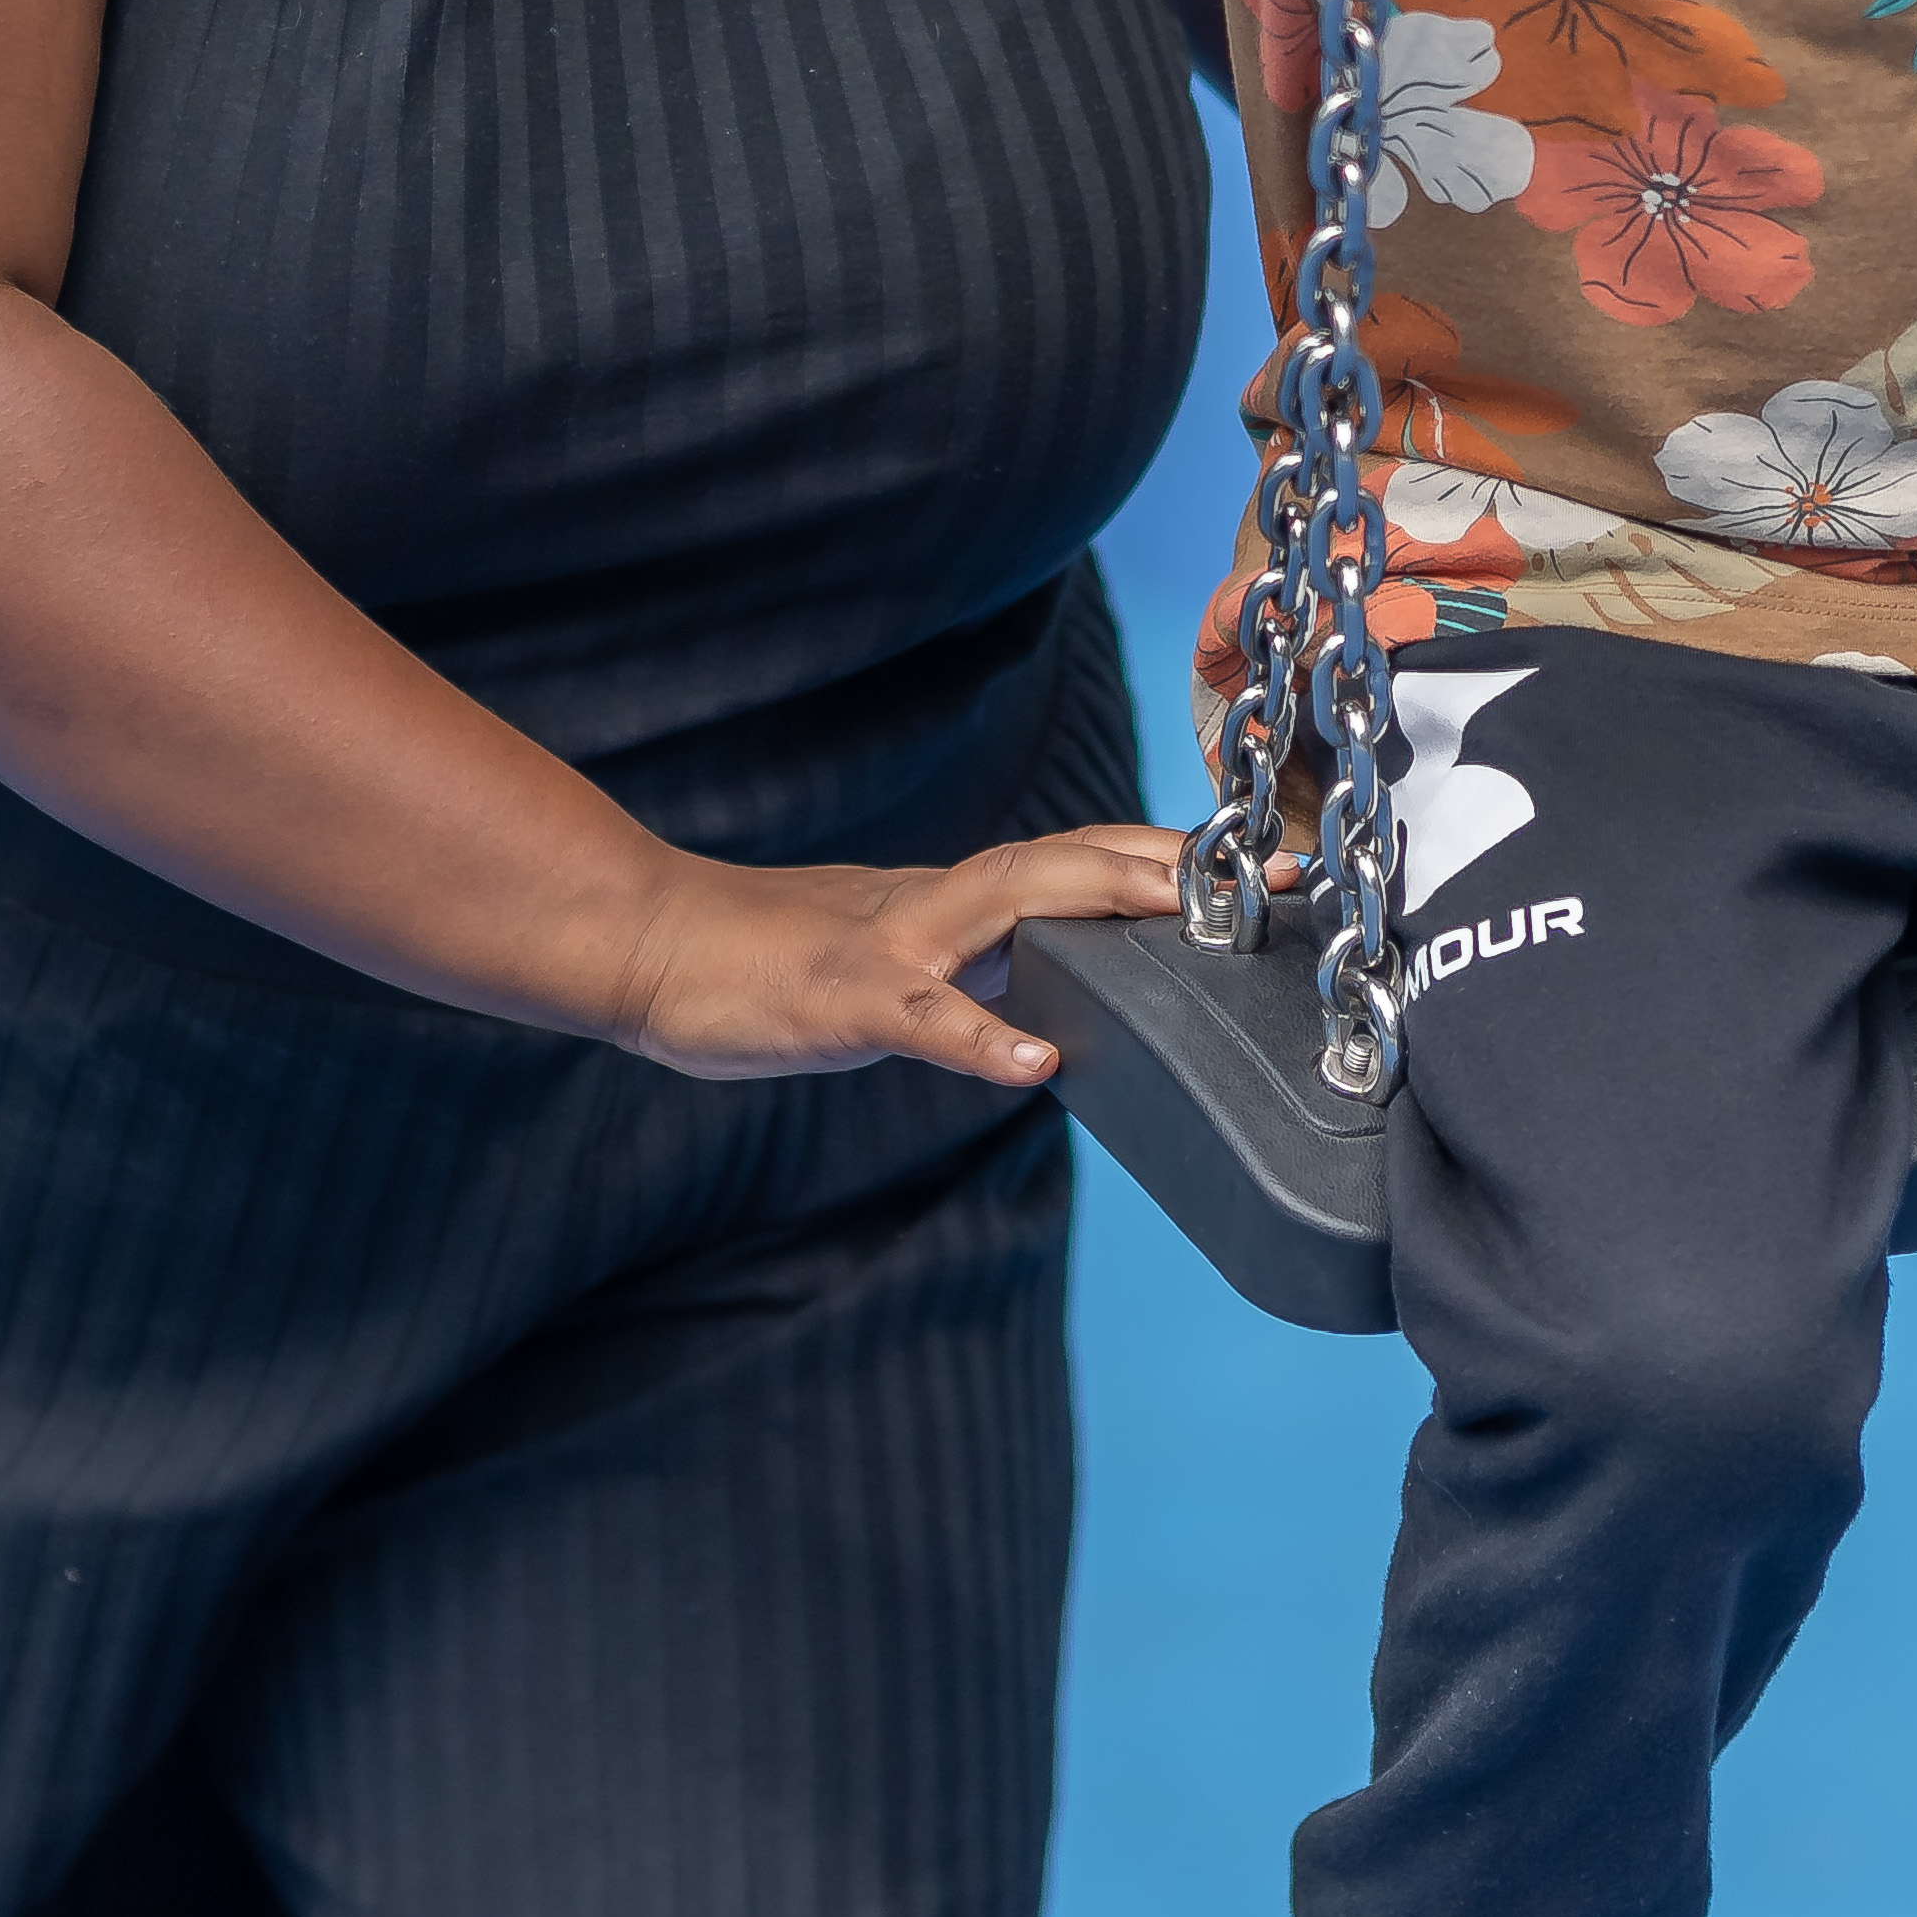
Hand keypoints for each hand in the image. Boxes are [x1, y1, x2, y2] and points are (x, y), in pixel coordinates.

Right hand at [594, 824, 1203, 1089]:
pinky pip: (918, 1016)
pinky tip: (1032, 1059)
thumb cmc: (769, 961)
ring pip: (1006, 905)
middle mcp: (933, 907)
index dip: (1166, 857)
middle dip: (1167, 862)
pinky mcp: (838, 998)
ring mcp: (888, 946)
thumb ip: (970, 959)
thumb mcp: (893, 955)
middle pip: (1063, 862)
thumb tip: (1049, 988)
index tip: (1258, 862)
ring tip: (1180, 911)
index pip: (1074, 862)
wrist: (654, 947)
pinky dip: (977, 1034)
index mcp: (952, 903)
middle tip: (1262, 872)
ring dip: (1096, 898)